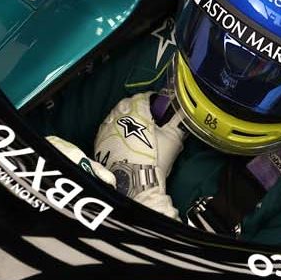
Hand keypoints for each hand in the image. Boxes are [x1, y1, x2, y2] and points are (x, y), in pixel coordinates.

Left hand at [93, 93, 185, 218]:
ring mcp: (106, 128)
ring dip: (124, 120)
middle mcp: (118, 115)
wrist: (136, 182)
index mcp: (136, 109)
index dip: (152, 101)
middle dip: (136, 109)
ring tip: (134, 131)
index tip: (158, 107)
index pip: (143, 97)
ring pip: (115, 117)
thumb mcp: (173, 138)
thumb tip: (181, 115)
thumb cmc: (156, 157)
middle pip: (127, 105)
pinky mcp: (99, 142)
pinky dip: (114, 132)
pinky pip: (107, 131)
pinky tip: (123, 142)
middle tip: (147, 119)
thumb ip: (177, 123)